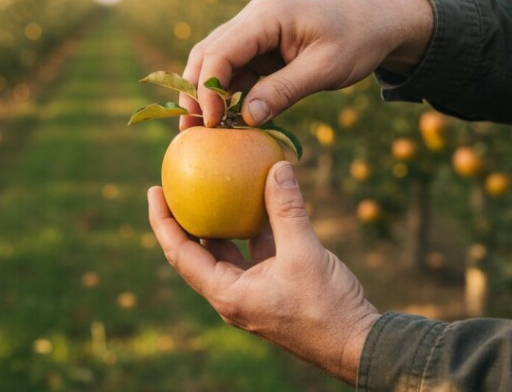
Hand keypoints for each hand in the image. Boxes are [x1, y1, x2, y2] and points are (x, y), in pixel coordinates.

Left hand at [147, 161, 380, 382]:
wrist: (357, 344)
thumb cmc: (327, 309)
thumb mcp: (305, 254)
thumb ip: (287, 210)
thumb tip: (277, 167)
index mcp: (227, 293)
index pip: (180, 253)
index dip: (163, 222)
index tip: (154, 190)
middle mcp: (231, 294)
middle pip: (194, 252)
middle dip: (183, 218)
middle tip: (176, 184)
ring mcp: (250, 291)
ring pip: (225, 250)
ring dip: (218, 221)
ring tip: (211, 187)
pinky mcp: (270, 286)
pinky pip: (253, 251)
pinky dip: (252, 227)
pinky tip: (257, 200)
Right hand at [179, 0, 432, 128]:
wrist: (380, 22)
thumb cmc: (358, 40)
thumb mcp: (324, 69)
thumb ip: (284, 91)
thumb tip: (246, 118)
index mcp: (265, 17)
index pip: (219, 53)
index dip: (207, 89)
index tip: (211, 123)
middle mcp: (251, 19)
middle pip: (207, 54)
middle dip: (194, 91)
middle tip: (189, 130)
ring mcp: (254, 32)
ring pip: (215, 62)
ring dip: (206, 93)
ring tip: (200, 129)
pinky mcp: (260, 46)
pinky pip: (234, 69)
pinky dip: (226, 93)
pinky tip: (225, 118)